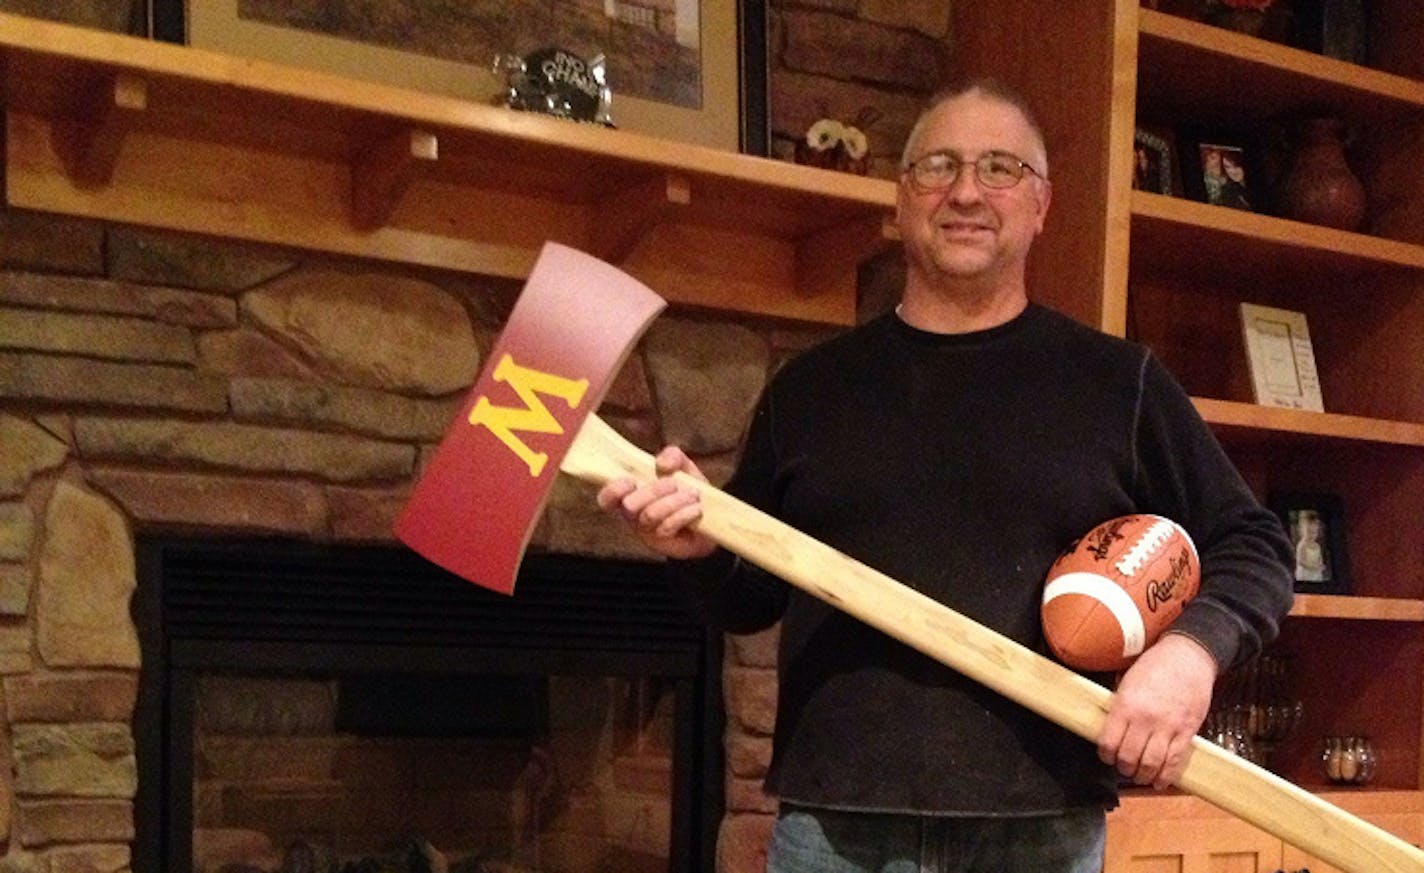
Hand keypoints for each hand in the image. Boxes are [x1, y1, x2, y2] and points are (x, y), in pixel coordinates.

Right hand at [596, 445, 717, 560]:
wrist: (712, 517)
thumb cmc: (688, 489)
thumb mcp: (682, 466)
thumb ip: (672, 456)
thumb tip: (662, 463)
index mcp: (630, 493)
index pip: (606, 498)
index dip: (613, 490)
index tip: (631, 481)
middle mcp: (633, 515)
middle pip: (629, 506)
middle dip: (653, 491)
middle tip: (674, 484)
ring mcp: (646, 531)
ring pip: (649, 515)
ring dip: (672, 502)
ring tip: (693, 494)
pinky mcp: (661, 543)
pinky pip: (666, 528)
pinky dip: (683, 514)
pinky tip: (696, 508)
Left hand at [1098, 633, 1216, 788]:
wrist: (1188, 656)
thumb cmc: (1156, 665)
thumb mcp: (1127, 681)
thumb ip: (1119, 706)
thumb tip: (1109, 726)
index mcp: (1126, 705)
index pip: (1109, 742)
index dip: (1106, 755)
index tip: (1107, 756)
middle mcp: (1145, 719)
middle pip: (1129, 757)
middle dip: (1123, 767)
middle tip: (1123, 767)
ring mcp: (1167, 727)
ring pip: (1151, 764)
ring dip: (1142, 775)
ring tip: (1139, 774)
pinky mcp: (1186, 732)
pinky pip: (1174, 761)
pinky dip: (1165, 776)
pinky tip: (1160, 780)